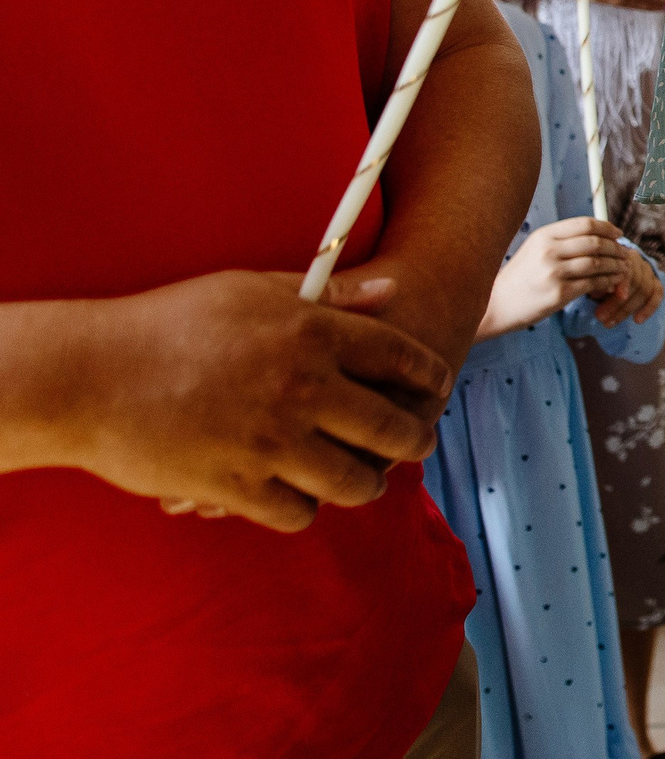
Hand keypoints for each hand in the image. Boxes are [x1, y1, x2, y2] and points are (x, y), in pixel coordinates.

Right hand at [60, 271, 451, 531]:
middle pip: (392, 429)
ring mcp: (272, 442)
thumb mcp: (253, 290)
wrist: (89, 376)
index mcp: (312, 334)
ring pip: (354, 482)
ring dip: (366, 483)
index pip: (401, 359)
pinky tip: (303, 496)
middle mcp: (303, 388)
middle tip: (415, 444)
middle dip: (414, 440)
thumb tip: (394, 292)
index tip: (436, 386)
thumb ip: (331, 299)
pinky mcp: (238, 486)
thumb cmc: (171, 323)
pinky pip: (299, 512)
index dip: (428, 376)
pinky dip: (305, 508)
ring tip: (365, 480)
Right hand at [478, 219, 658, 338]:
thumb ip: (561, 241)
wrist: (496, 305)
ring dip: (615, 265)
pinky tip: (612, 283)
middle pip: (595, 243)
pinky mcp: (558, 294)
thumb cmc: (519, 278)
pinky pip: (592, 284)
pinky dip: (607, 282)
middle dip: (615, 248)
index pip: (585, 224)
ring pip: (597, 263)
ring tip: (623, 268)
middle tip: (624, 253)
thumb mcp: (534, 250)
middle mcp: (549, 251)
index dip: (607, 228)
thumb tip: (596, 235)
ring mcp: (554, 272)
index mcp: (544, 236)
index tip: (619, 234)